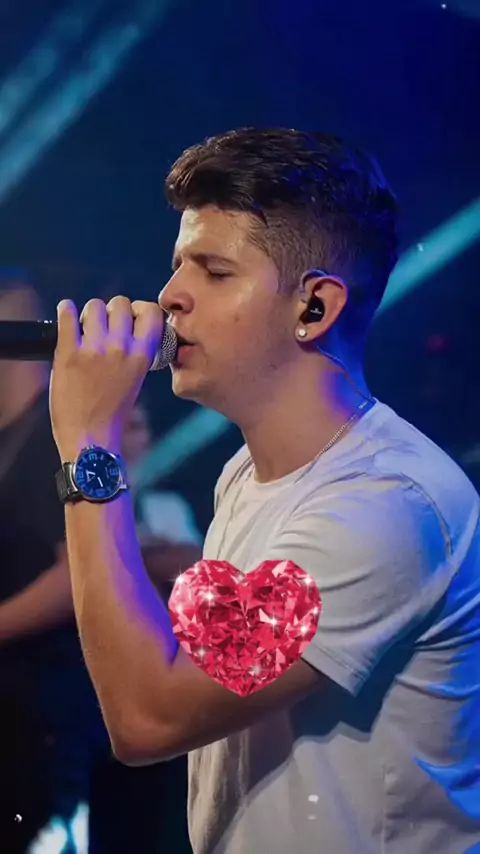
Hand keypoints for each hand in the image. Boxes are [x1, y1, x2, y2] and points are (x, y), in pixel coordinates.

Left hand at [50, 296, 163, 460]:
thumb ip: (134, 354)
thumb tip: (127, 330)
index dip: (141, 309)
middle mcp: (120, 349)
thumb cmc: (112, 414)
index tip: (133, 316)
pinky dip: (66, 311)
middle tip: (106, 323)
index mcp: (141, 357)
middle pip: (121, 303)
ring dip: (90, 313)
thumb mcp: (135, 380)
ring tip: (86, 325)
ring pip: (94, 306)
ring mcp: (93, 350)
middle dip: (113, 310)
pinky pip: (67, 316)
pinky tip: (66, 313)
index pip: (151, 312)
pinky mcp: (67, 355)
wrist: (89, 438)